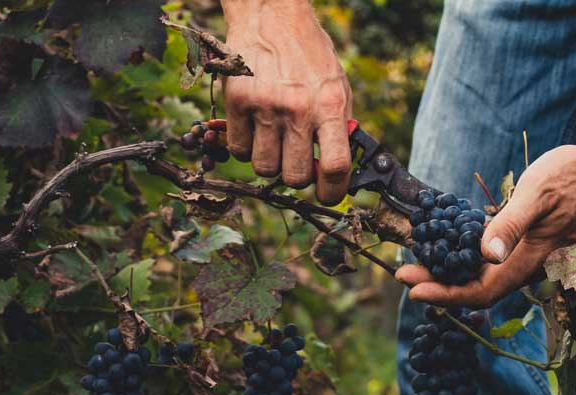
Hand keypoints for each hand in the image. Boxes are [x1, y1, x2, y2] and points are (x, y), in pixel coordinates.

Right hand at [221, 0, 352, 200]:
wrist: (271, 14)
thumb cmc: (309, 54)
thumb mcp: (337, 86)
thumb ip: (339, 127)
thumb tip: (337, 172)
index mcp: (330, 106)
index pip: (337, 167)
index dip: (333, 192)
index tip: (327, 195)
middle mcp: (298, 109)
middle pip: (296, 176)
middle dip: (297, 177)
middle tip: (296, 161)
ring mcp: (265, 106)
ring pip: (264, 168)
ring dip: (270, 163)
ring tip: (275, 141)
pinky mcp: (237, 101)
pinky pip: (238, 150)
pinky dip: (246, 148)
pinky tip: (255, 129)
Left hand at [397, 139, 575, 307]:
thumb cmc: (571, 177)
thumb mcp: (538, 194)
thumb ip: (512, 225)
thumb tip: (486, 256)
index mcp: (527, 260)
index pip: (481, 291)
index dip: (446, 295)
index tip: (414, 288)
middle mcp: (524, 264)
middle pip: (477, 289)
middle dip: (439, 286)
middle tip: (403, 274)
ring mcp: (523, 254)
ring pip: (482, 276)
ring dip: (449, 274)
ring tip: (417, 262)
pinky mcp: (522, 241)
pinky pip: (489, 260)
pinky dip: (464, 257)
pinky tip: (446, 244)